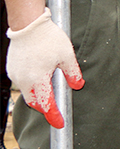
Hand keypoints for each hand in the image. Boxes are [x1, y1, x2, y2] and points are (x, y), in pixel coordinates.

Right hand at [6, 8, 84, 127]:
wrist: (28, 24)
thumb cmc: (48, 38)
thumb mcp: (67, 56)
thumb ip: (73, 73)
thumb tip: (78, 85)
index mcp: (38, 80)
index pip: (46, 105)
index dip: (53, 116)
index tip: (60, 123)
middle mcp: (24, 80)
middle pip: (35, 102)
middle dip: (45, 107)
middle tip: (56, 107)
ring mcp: (16, 75)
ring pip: (27, 92)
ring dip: (38, 95)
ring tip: (50, 88)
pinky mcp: (12, 69)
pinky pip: (22, 82)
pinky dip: (31, 84)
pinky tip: (40, 76)